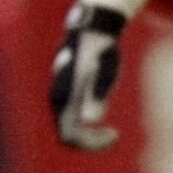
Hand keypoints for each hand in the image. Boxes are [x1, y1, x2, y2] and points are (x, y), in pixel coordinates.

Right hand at [48, 3, 128, 150]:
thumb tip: (89, 119)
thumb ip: (96, 94)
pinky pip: (71, 119)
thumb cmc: (99, 49)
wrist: (91, 29)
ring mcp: (60, 97)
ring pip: (69, 128)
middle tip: (114, 135)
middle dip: (91, 141)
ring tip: (112, 129)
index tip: (114, 134)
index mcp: (63, 97)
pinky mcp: (66, 93)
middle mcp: (57, 99)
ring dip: (89, 133)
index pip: (69, 135)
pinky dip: (87, 124)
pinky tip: (102, 111)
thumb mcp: (103, 71)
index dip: (91, 143)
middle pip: (68, 135)